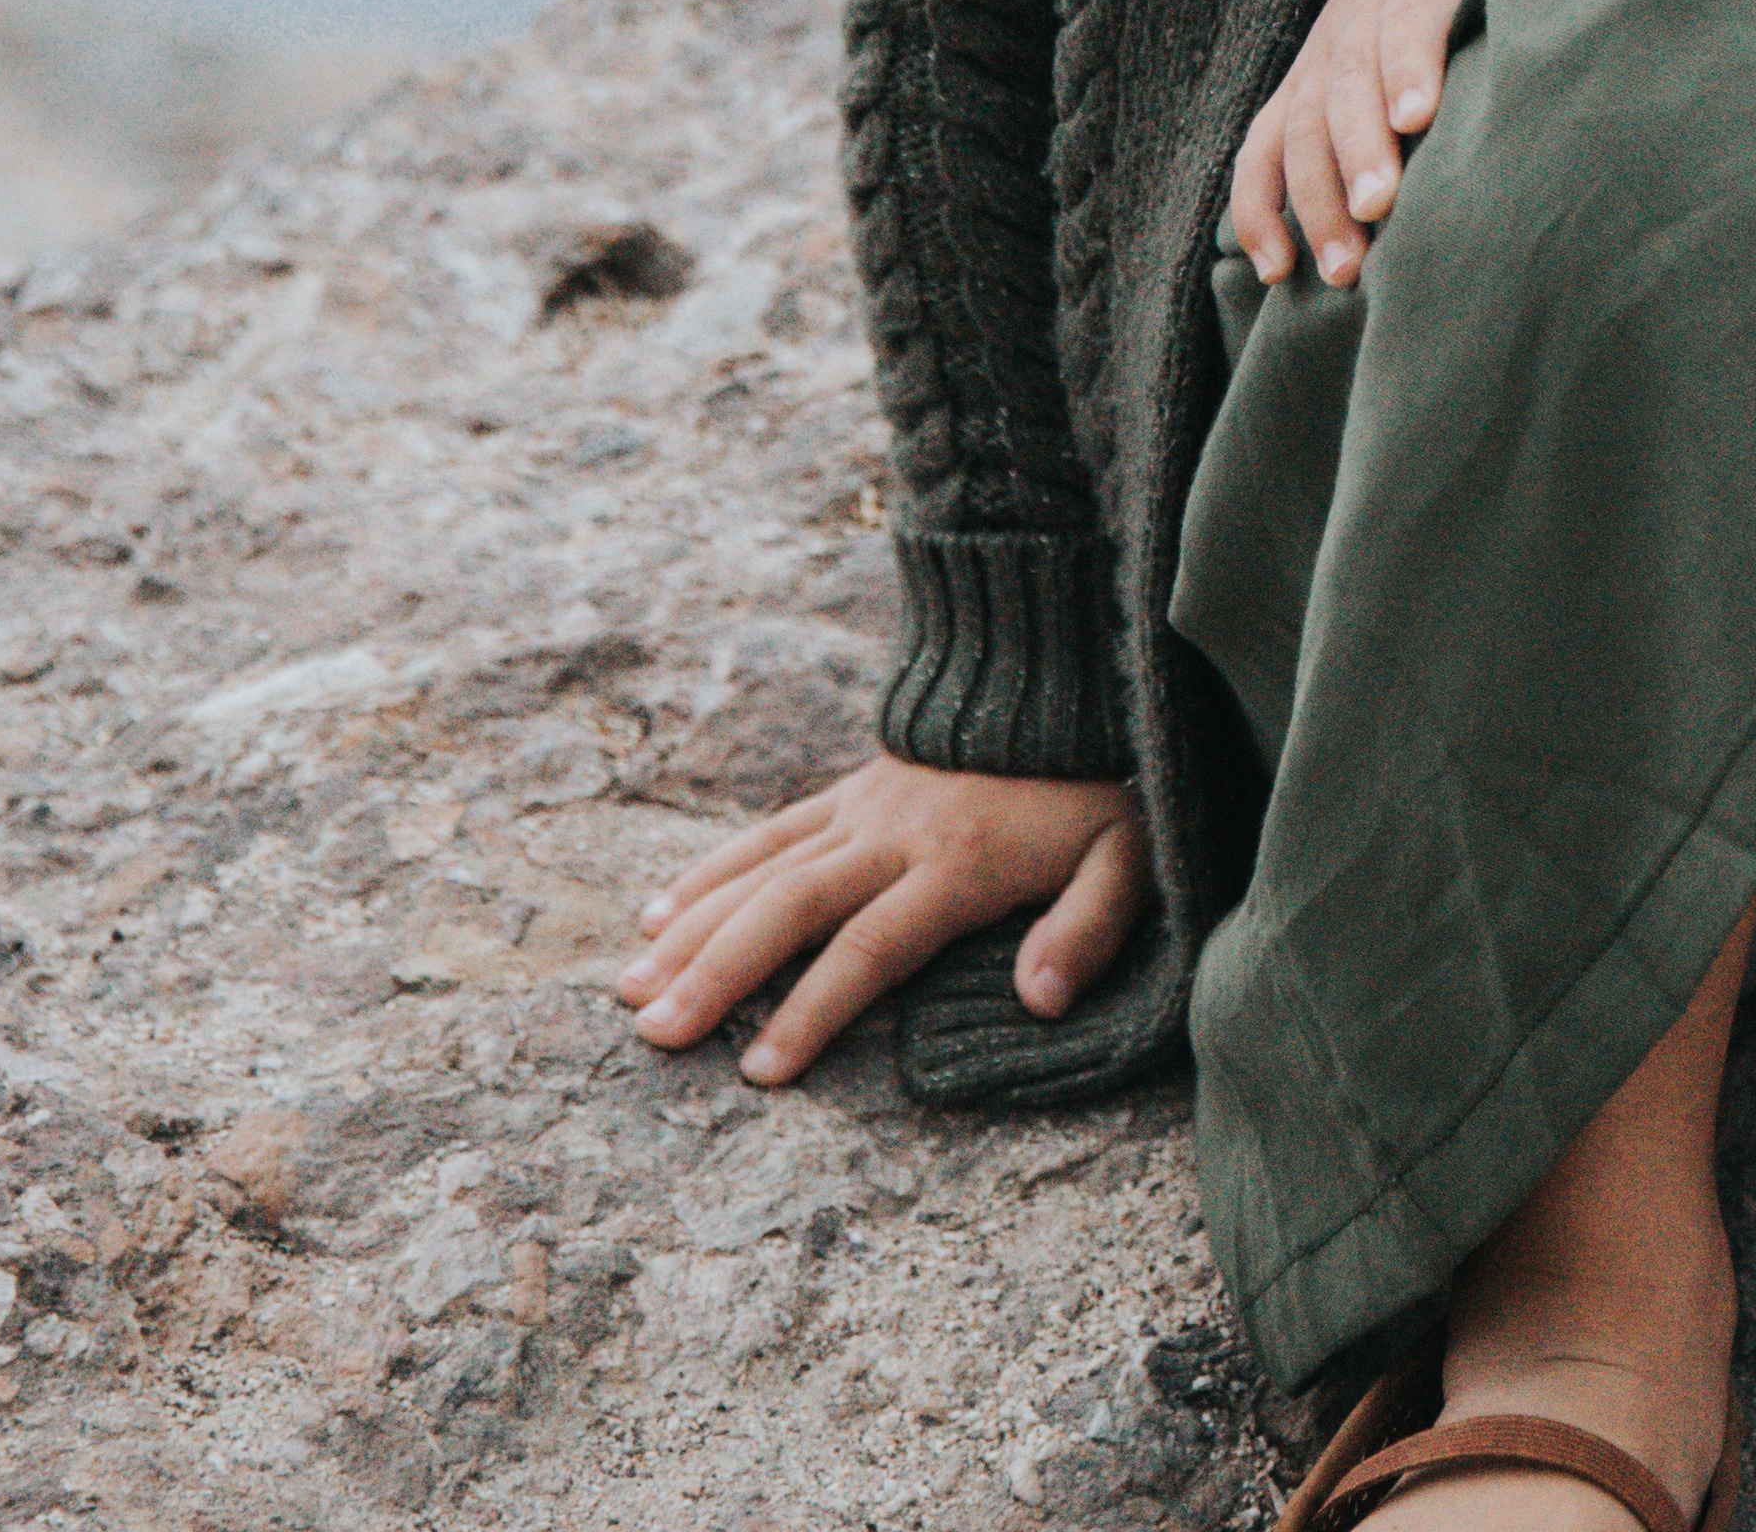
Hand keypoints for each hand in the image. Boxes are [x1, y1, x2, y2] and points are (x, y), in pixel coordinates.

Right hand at [607, 752, 1146, 1085]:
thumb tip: (1042, 999)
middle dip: (718, 975)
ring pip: (761, 873)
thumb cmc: (1096, 793)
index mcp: (957, 866)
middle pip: (790, 910)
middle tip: (654, 1034)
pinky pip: (767, 834)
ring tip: (629, 989)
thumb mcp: (1126, 857)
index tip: (760, 1071)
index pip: (871, 947)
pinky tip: (657, 915)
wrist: (1061, 684)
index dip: (814, 1009)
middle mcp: (892, 838)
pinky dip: (709, 873)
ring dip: (693, 931)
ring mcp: (860, 810)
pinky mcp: (846, 792)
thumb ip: (1088, 928)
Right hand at [1227, 0, 1624, 284]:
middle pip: (1346, 89)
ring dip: (1312, 200)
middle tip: (1379, 210)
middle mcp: (1354, 24)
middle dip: (1357, 152)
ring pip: (1299, 134)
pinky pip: (1259, 155)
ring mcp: (1319, 65)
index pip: (1409, 19)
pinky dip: (1256, 210)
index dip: (1408, 65)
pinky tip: (1275, 270)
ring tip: (1344, 268)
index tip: (1417, 117)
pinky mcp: (1297, 98)